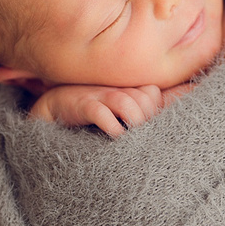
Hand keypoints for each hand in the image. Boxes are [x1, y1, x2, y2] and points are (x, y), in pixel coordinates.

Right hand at [30, 84, 162, 136]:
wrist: (53, 111)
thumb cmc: (91, 113)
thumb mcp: (119, 112)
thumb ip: (145, 107)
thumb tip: (171, 99)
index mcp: (126, 87)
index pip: (152, 93)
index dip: (154, 111)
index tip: (148, 127)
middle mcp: (114, 88)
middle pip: (144, 99)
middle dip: (146, 119)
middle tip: (139, 135)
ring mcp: (97, 95)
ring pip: (127, 103)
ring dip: (134, 121)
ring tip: (131, 138)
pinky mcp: (80, 105)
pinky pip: (100, 112)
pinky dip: (112, 126)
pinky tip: (114, 136)